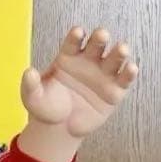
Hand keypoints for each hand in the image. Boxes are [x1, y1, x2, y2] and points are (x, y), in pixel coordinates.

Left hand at [20, 26, 138, 138]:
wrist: (58, 129)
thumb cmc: (46, 108)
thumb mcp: (33, 97)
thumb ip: (30, 85)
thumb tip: (29, 72)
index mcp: (68, 57)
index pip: (73, 42)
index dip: (76, 36)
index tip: (78, 32)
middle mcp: (88, 61)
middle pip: (97, 45)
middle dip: (100, 38)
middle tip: (101, 34)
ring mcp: (102, 75)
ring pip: (113, 59)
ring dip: (119, 52)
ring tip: (122, 49)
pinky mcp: (114, 91)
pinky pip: (123, 79)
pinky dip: (129, 73)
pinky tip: (131, 68)